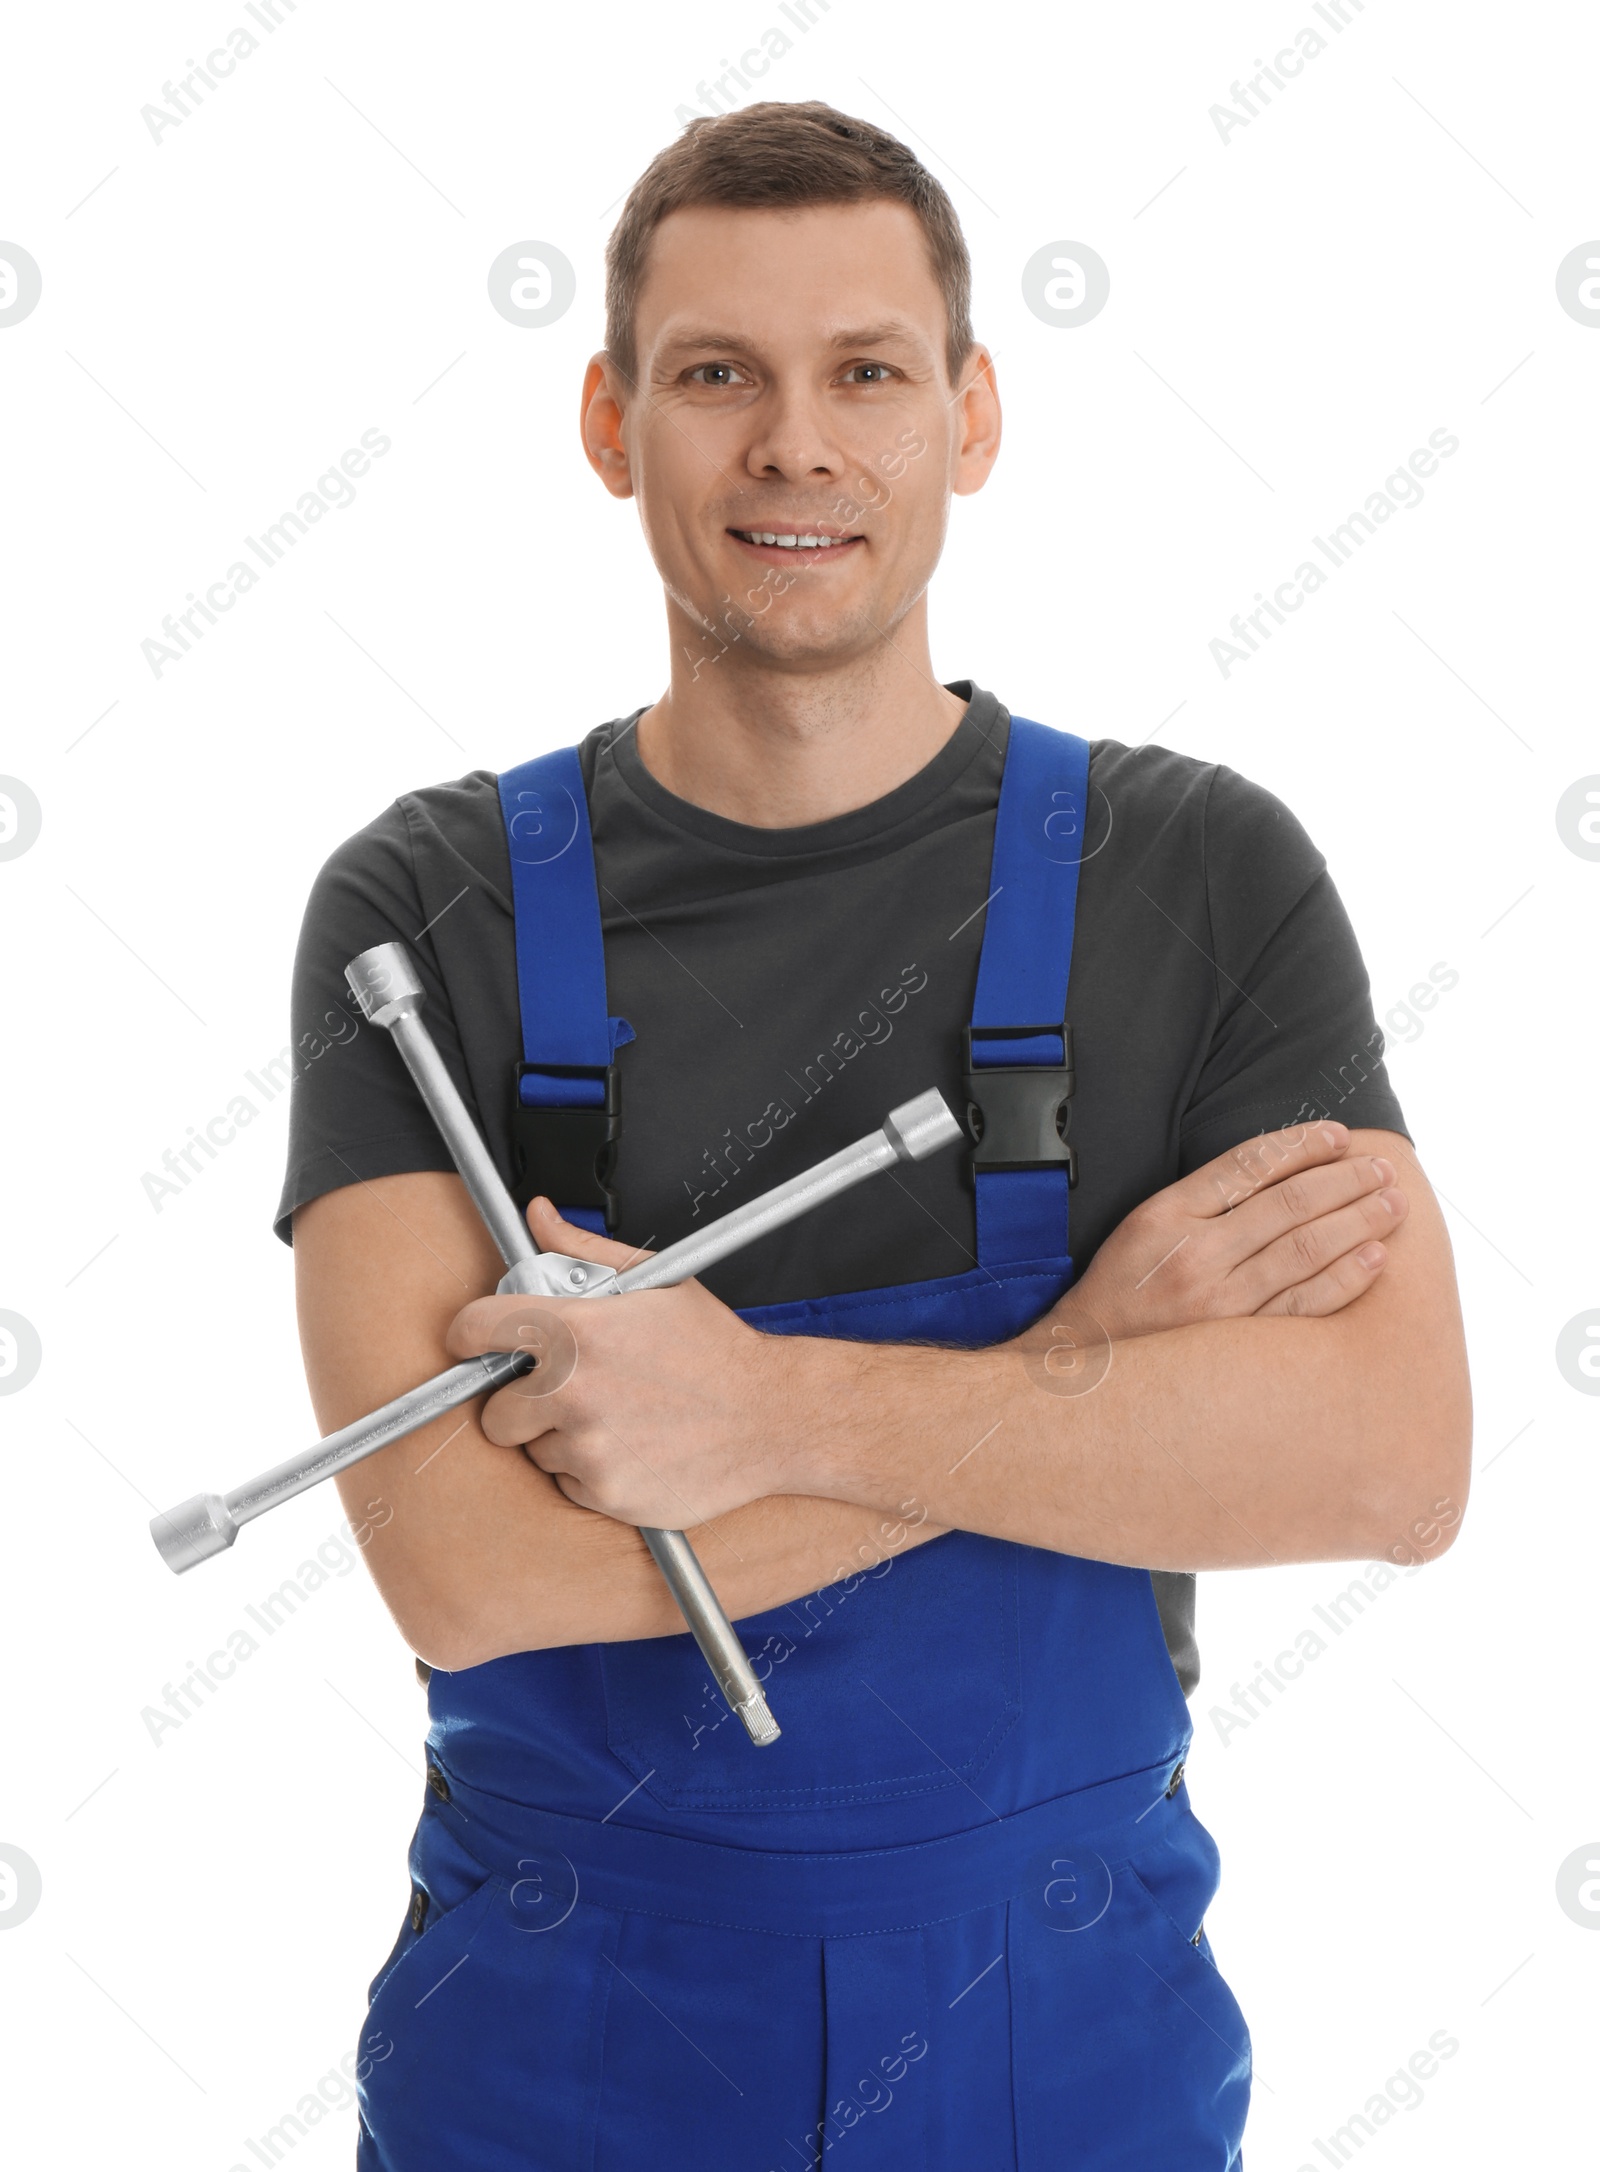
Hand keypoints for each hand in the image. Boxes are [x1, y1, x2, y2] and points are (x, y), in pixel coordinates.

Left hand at [444, 1200, 799, 1529]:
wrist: (772, 1418)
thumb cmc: (715, 1350)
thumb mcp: (656, 1282)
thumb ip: (583, 1251)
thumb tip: (538, 1216)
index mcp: (577, 1331)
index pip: (477, 1329)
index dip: (467, 1335)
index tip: (471, 1343)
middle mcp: (573, 1391)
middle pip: (495, 1411)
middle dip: (521, 1402)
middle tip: (567, 1392)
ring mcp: (587, 1447)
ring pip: (533, 1450)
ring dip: (559, 1437)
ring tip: (615, 1417)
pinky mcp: (603, 1493)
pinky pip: (567, 1484)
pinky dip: (588, 1471)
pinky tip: (631, 1447)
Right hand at [1059, 1121, 1407, 1344]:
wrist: (1088, 1360)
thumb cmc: (1123, 1287)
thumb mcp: (1145, 1224)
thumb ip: (1203, 1197)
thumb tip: (1280, 1167)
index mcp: (1168, 1215)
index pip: (1250, 1165)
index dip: (1303, 1145)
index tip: (1341, 1136)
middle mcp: (1195, 1255)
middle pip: (1289, 1204)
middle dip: (1345, 1181)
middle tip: (1382, 1170)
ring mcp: (1219, 1303)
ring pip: (1305, 1250)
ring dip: (1357, 1222)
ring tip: (1392, 1206)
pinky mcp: (1239, 1344)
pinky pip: (1305, 1304)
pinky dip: (1345, 1278)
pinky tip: (1373, 1258)